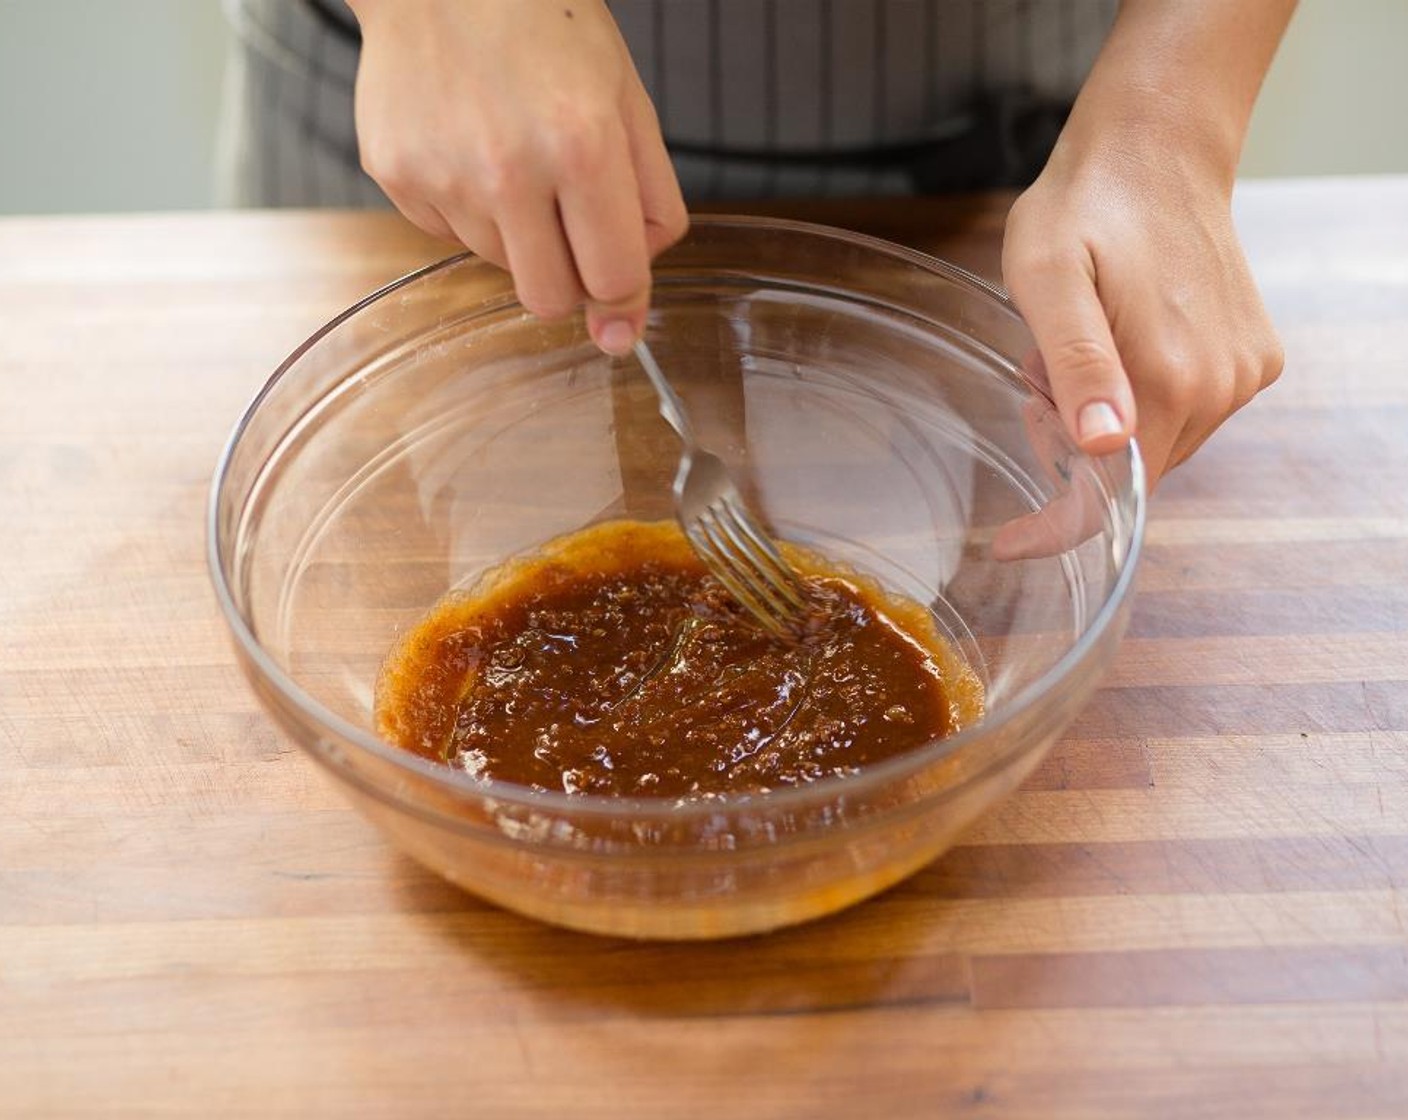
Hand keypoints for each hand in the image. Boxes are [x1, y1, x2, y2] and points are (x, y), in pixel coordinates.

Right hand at [347, 0, 687, 353]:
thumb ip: (650, 212)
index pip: (613, 280)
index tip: (616, 283)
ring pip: (500, 266)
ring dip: (517, 232)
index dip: (622, 290)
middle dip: (569, 277)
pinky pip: (448, 234)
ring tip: (512, 154)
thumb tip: (624, 319)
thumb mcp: (629, 104)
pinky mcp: (395, 176)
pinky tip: (468, 144)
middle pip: (550, 299)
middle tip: (567, 219)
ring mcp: (443, 176)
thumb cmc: (545, 27)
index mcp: (583, 146)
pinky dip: (468, 207)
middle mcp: (507, 169)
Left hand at [1001, 132, 1283, 491]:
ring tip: (1077, 346)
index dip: (1056, 527)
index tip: (1007, 542)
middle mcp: (1219, 387)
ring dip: (1105, 420)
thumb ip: (1076, 363)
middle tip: (1040, 373)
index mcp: (1168, 378)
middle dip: (1074, 448)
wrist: (1158, 147)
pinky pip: (1183, 412)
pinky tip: (1119, 341)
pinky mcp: (1252, 358)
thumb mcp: (1048, 277)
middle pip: (1130, 473)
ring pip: (1155, 444)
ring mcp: (1242, 374)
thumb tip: (1106, 446)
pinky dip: (1140, 397)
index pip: (1112, 499)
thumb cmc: (1088, 206)